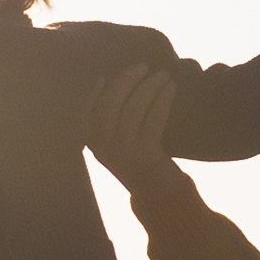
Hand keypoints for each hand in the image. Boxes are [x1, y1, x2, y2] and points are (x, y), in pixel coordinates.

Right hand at [82, 55, 188, 193]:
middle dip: (128, 80)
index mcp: (92, 143)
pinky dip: (163, 99)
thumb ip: (110, 121)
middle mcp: (103, 147)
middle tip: (144, 66)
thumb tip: (117, 82)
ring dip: (150, 86)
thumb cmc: (138, 160)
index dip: (95, 91)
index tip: (105, 75)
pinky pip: (154, 118)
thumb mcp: (115, 143)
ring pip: (134, 108)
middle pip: (111, 103)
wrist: (157, 193)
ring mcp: (123, 151)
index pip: (88, 110)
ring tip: (163, 75)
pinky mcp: (145, 154)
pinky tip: (171, 88)